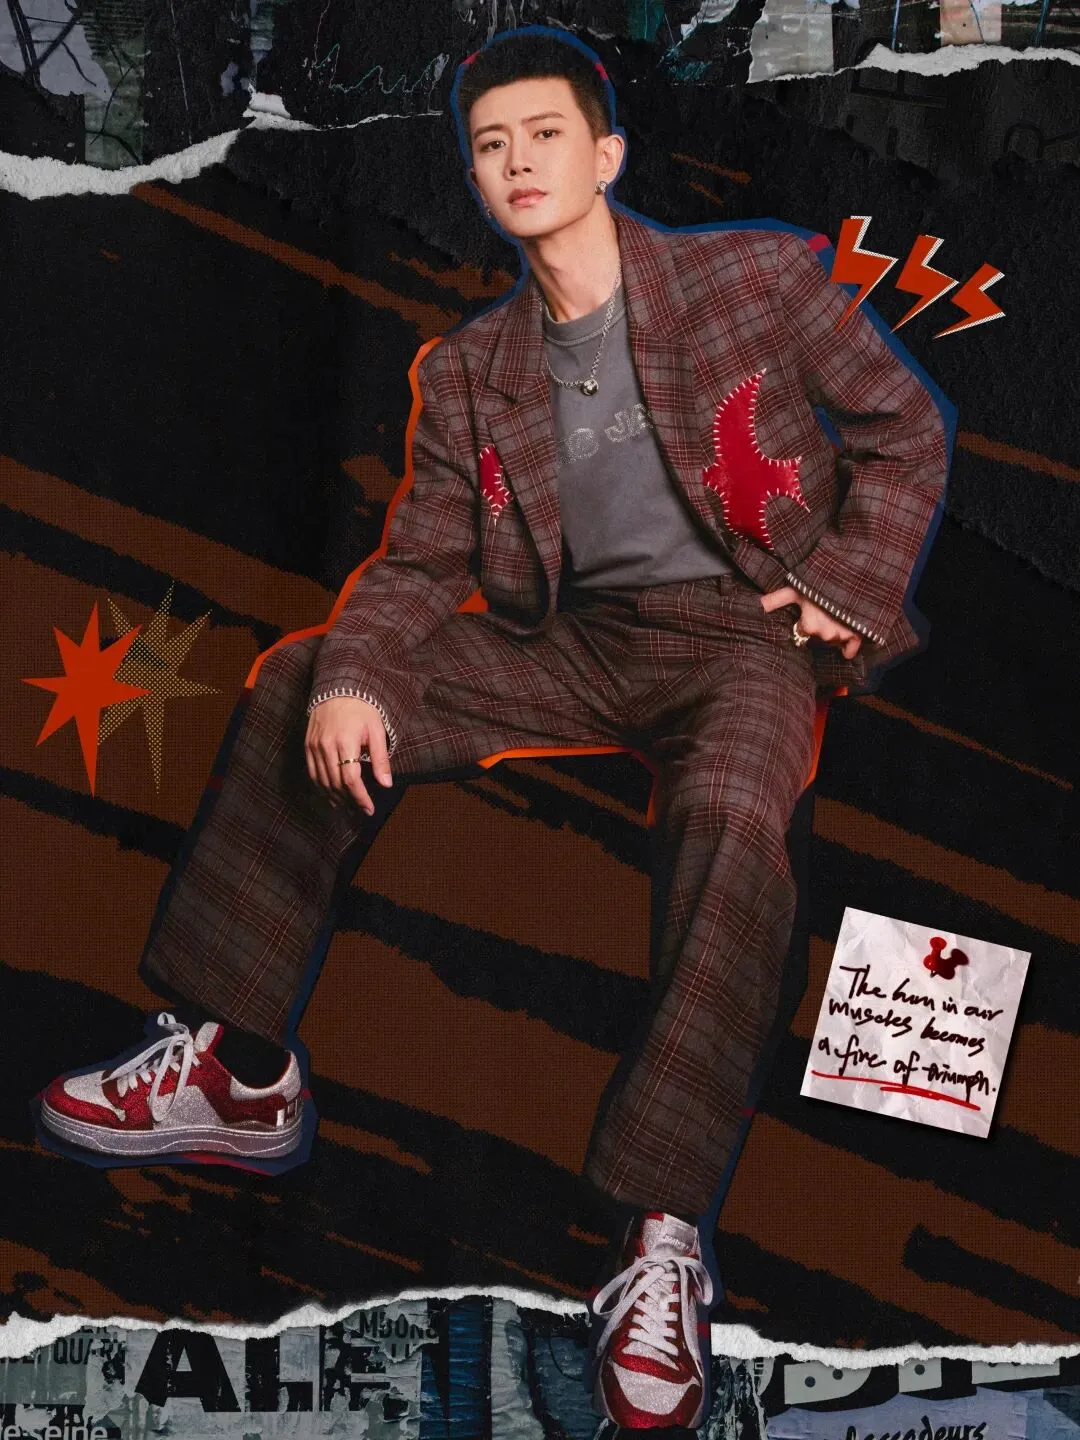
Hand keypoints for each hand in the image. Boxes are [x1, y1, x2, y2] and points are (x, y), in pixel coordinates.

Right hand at [305, 697, 392, 816]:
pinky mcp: (308, 745)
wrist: (339, 689)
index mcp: (345, 741)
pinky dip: (321, 787)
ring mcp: (314, 746)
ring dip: (335, 798)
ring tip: (349, 807)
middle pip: (336, 783)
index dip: (360, 798)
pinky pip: (312, 773)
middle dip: (350, 801)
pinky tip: (332, 795)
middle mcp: (326, 746)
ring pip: (322, 781)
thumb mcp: (377, 731)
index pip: (351, 779)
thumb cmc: (362, 709)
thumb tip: (386, 784)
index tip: (369, 809)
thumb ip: (380, 759)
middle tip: (361, 810)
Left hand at [761, 585, 862, 659]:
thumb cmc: (820, 581)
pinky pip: (850, 650)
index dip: (805, 621)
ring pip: (832, 640)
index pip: (802, 632)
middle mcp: (825, 633)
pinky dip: (848, 648)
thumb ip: (777, 599)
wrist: (851, 575)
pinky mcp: (856, 635)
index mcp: (809, 625)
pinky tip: (844, 644)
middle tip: (823, 610)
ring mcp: (842, 635)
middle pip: (818, 637)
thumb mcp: (796, 589)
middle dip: (819, 626)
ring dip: (833, 631)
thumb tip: (758, 605)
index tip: (808, 610)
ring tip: (835, 614)